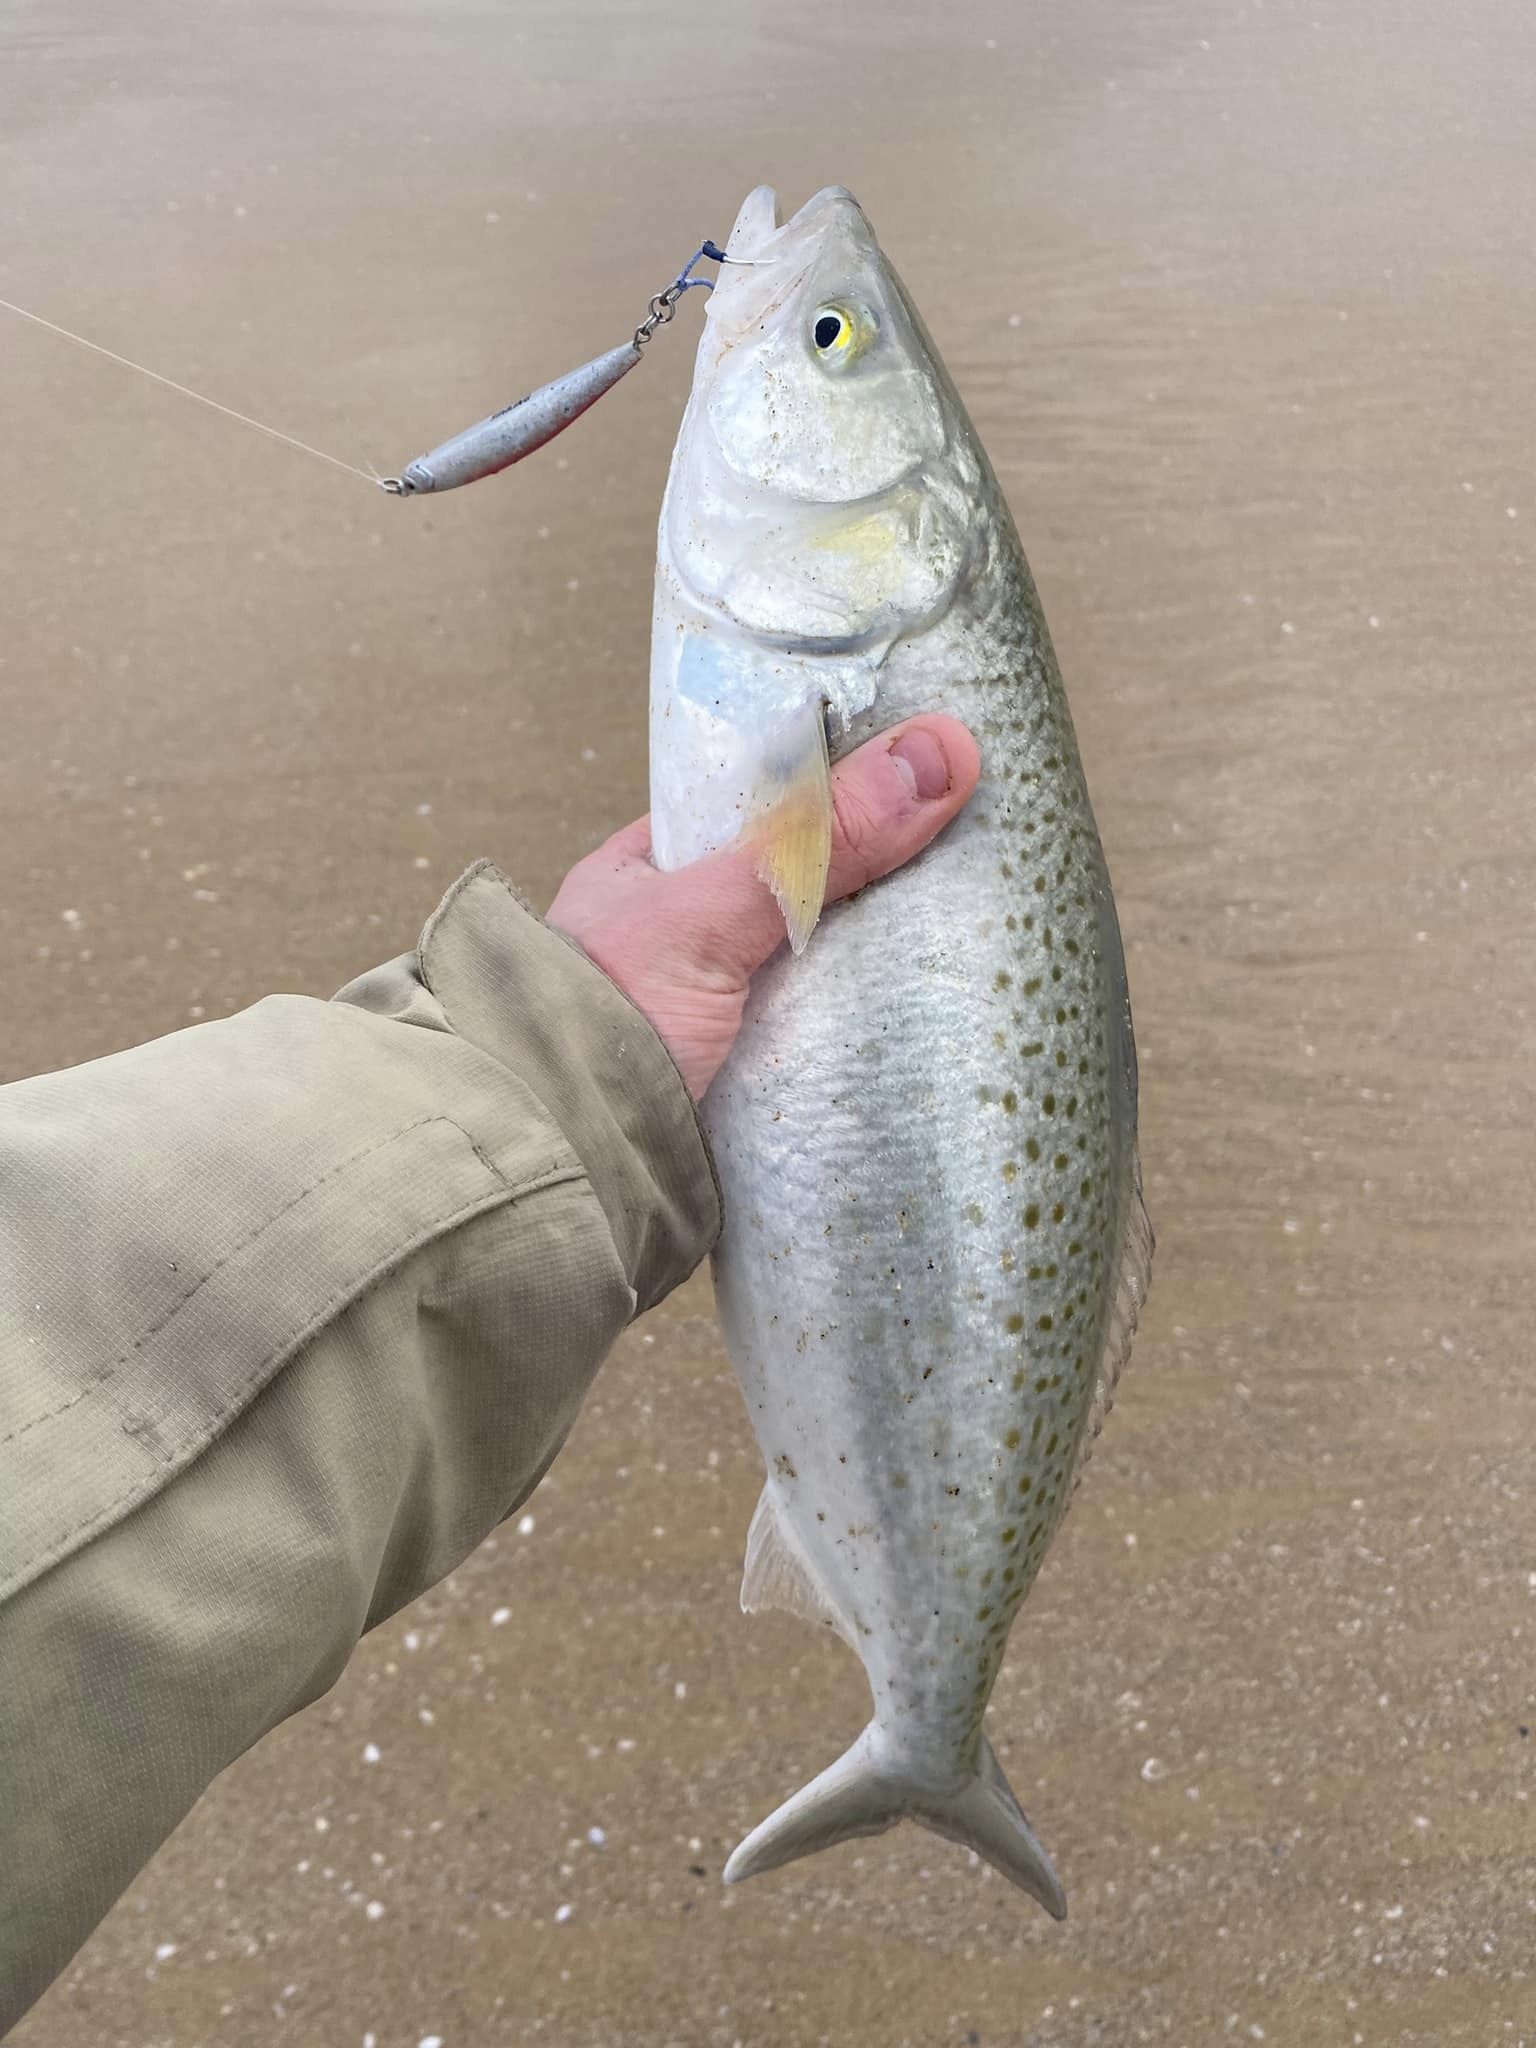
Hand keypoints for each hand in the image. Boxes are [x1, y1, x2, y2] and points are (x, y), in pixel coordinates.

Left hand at [547, 716, 980, 1098]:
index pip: (755, 804)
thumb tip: (937, 752)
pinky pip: (824, 1042)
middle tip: (968, 853)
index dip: (836, 784)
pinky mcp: (748, 1086)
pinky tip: (928, 1018)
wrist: (561, 1177)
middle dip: (874, 880)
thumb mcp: (709, 917)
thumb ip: (812, 842)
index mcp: (648, 873)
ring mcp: (716, 1015)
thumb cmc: (600, 1025)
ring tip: (971, 931)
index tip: (924, 771)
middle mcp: (679, 939)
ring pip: (818, 968)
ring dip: (879, 962)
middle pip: (799, 887)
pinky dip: (870, 1033)